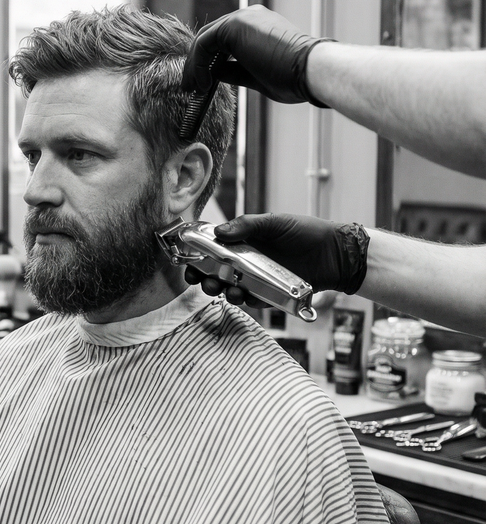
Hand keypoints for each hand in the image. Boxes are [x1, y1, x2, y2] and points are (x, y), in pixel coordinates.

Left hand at [181, 5, 330, 105]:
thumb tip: (213, 75)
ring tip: (192, 89)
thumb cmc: (293, 78)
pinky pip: (204, 42)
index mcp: (258, 27)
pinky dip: (197, 63)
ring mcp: (242, 18)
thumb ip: (234, 72)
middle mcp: (249, 17)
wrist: (310, 71)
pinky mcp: (234, 24)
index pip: (223, 43)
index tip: (201, 86)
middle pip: (211, 39)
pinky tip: (201, 83)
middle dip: (196, 64)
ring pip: (205, 40)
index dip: (207, 63)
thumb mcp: (256, 76)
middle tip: (189, 88)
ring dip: (194, 66)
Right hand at [184, 214, 369, 303]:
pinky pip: (252, 300)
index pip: (213, 248)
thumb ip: (246, 225)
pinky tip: (242, 295)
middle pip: (216, 271)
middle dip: (202, 277)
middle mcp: (247, 261)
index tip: (186, 260)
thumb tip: (218, 232)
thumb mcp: (275, 222)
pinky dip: (244, 300)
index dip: (196, 255)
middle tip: (198, 278)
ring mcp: (258, 279)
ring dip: (220, 289)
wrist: (338, 253)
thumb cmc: (306, 232)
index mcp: (244, 241)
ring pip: (230, 288)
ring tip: (220, 288)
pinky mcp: (271, 294)